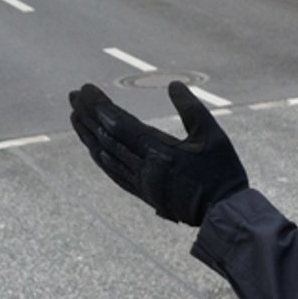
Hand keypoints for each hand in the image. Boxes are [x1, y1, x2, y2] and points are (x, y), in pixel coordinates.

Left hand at [68, 81, 249, 226]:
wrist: (224, 214)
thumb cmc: (222, 173)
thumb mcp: (213, 135)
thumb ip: (192, 108)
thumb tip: (172, 84)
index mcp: (160, 151)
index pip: (120, 125)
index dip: (99, 106)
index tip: (85, 89)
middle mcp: (145, 168)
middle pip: (107, 138)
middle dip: (87, 115)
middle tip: (72, 96)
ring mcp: (142, 182)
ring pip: (105, 156)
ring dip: (88, 135)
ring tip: (75, 117)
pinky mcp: (144, 193)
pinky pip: (114, 173)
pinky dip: (100, 158)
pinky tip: (93, 149)